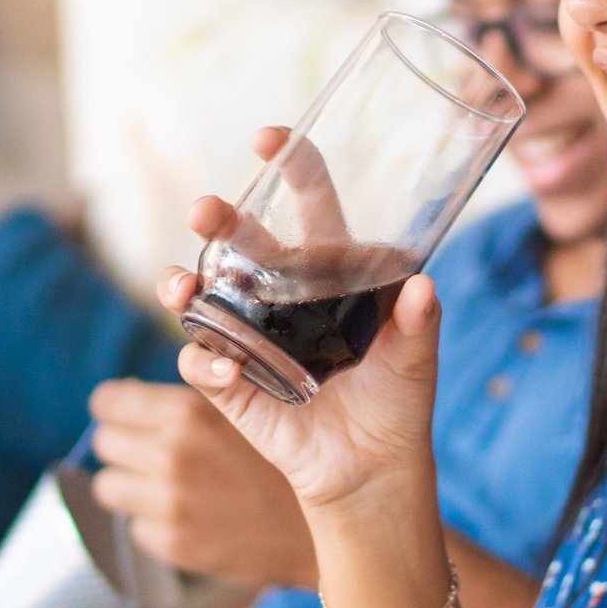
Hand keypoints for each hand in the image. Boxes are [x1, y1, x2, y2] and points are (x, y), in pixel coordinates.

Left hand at [87, 379, 313, 586]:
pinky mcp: (174, 544)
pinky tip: (192, 513)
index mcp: (185, 413)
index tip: (131, 414)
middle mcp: (170, 456)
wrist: (326, 523)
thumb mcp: (246, 406)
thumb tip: (127, 396)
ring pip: (109, 488)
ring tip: (167, 484)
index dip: (119, 406)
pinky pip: (137, 526)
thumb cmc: (288, 456)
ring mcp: (168, 504)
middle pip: (104, 444)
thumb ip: (190, 396)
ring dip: (132, 484)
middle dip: (125, 445)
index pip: (107, 402)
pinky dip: (155, 520)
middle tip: (156, 450)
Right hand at [158, 135, 440, 511]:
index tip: (271, 137)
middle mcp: (282, 297)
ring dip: (183, 283)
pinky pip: (204, 365)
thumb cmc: (399, 401)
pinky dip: (208, 365)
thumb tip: (424, 286)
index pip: (309, 206)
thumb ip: (420, 323)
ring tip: (182, 285)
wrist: (375, 470)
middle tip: (205, 210)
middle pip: (241, 242)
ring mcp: (252, 337)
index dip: (291, 166)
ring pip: (202, 297)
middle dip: (218, 219)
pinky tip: (225, 369)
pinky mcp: (234, 385)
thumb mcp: (417, 359)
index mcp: (330, 274)